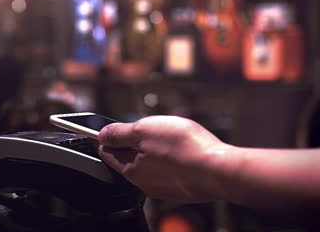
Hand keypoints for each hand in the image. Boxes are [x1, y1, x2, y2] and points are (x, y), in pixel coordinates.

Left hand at [98, 116, 233, 203]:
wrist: (218, 170)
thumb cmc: (183, 148)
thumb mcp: (144, 130)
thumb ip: (120, 133)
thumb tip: (102, 134)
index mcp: (131, 169)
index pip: (108, 153)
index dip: (108, 138)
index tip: (111, 130)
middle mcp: (144, 183)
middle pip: (129, 159)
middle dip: (135, 143)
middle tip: (150, 129)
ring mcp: (163, 189)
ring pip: (150, 166)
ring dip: (154, 151)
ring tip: (170, 139)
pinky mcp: (180, 190)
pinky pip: (168, 172)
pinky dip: (170, 161)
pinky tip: (181, 152)